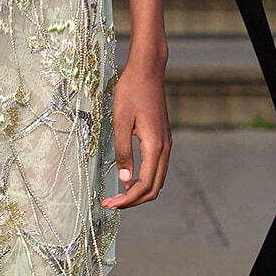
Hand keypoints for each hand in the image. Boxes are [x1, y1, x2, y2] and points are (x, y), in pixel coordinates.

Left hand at [102, 60, 171, 208]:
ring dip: (139, 191)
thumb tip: (125, 179)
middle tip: (111, 204)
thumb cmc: (131, 92)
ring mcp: (166, 143)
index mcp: (155, 146)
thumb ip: (123, 152)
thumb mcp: (120, 121)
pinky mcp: (163, 139)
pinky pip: (157, 168)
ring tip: (118, 195)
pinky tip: (129, 178)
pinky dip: (145, 179)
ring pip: (157, 179)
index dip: (127, 199)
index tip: (109, 204)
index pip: (144, 185)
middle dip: (134, 200)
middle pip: (154, 187)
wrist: (148, 71)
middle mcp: (165, 148)